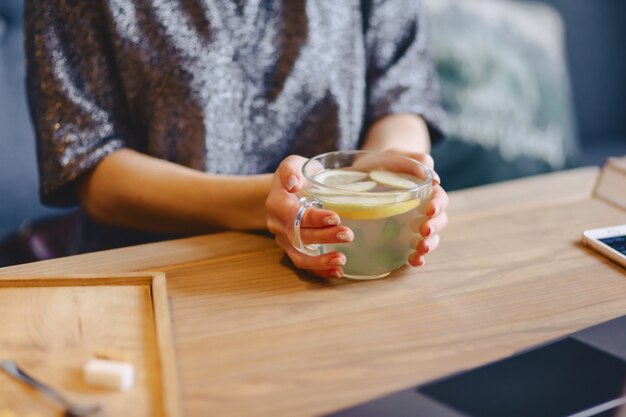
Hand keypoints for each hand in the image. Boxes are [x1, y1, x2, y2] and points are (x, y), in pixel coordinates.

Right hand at [265, 155, 353, 277]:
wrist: (287, 190)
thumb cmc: (295, 175)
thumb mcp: (292, 164)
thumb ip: (291, 170)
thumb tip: (293, 183)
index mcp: (277, 204)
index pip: (294, 214)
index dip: (314, 218)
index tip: (335, 218)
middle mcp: (278, 225)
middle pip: (299, 236)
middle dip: (325, 237)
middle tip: (348, 235)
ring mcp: (284, 240)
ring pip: (299, 256)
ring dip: (320, 261)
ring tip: (341, 260)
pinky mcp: (293, 250)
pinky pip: (304, 265)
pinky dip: (320, 271)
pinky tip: (337, 271)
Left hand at [382, 148, 448, 266]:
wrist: (360, 173)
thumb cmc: (380, 163)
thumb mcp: (394, 155)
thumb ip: (413, 161)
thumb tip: (435, 180)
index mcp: (425, 190)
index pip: (439, 198)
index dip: (439, 205)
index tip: (430, 210)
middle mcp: (421, 209)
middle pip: (439, 220)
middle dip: (435, 227)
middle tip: (424, 231)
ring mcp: (412, 224)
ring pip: (430, 237)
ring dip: (429, 245)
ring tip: (420, 250)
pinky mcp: (400, 237)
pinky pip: (413, 249)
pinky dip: (417, 257)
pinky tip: (414, 261)